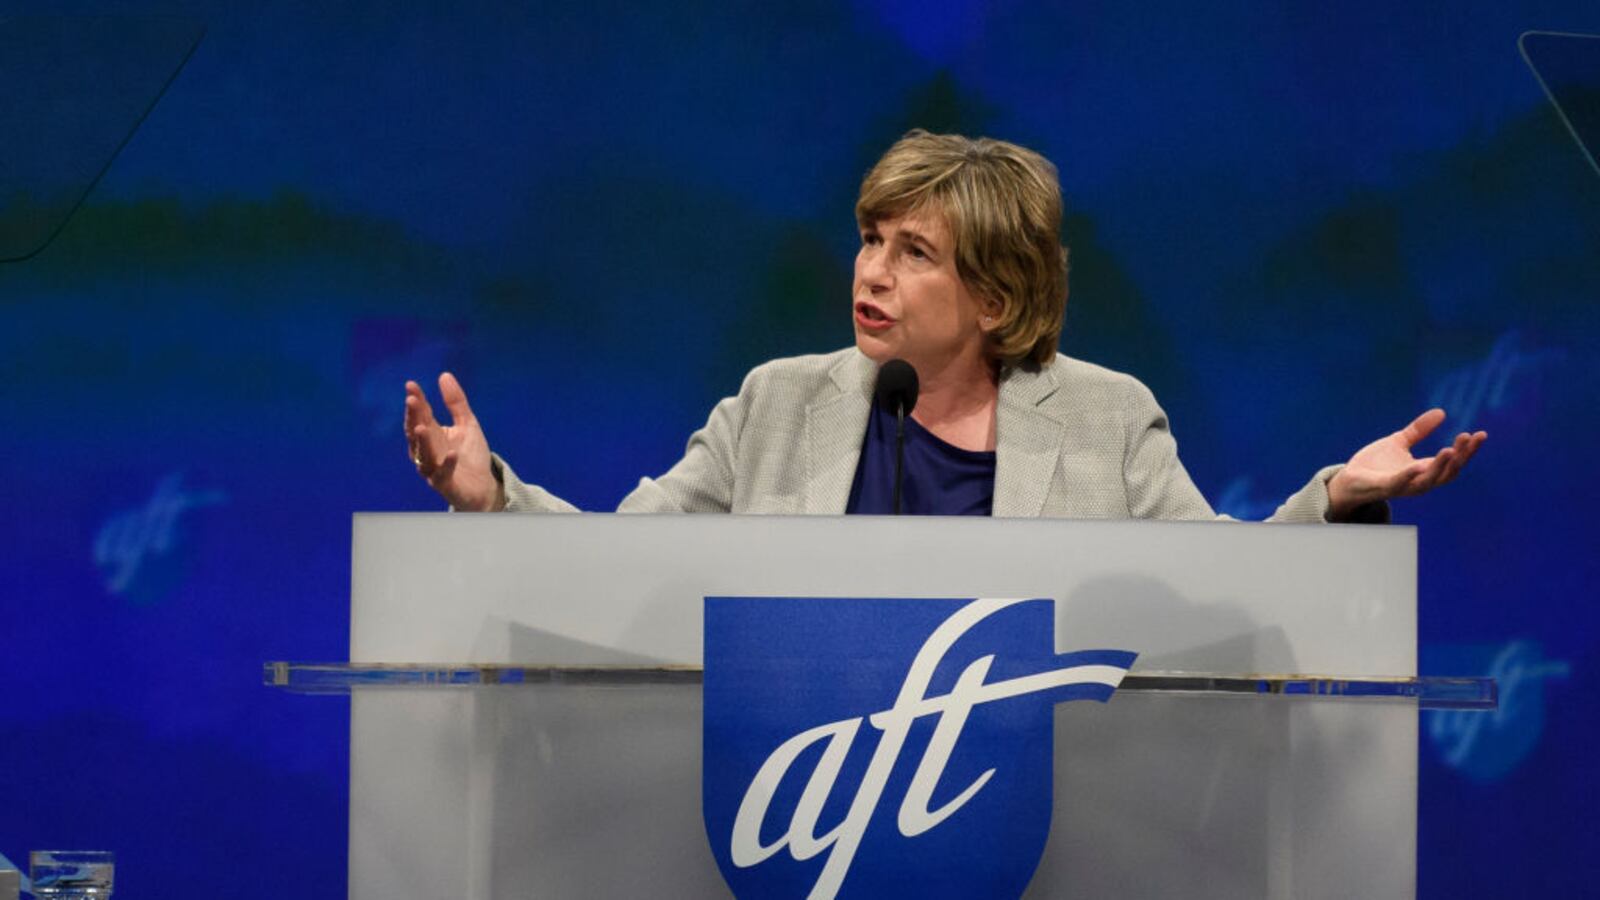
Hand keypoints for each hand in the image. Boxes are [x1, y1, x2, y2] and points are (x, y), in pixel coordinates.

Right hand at [404, 372, 503, 510]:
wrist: (483, 486)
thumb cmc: (470, 455)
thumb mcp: (467, 424)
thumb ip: (456, 402)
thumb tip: (444, 375)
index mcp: (432, 435)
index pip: (421, 415)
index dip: (416, 401)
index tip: (411, 385)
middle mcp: (427, 451)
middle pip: (416, 433)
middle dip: (413, 418)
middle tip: (411, 401)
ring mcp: (434, 469)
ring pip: (423, 456)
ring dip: (422, 442)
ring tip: (422, 427)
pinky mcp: (445, 485)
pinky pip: (443, 475)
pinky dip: (446, 464)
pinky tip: (451, 453)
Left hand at [1327, 408, 1485, 518]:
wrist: (1348, 480)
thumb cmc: (1375, 465)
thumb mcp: (1399, 442)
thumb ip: (1419, 430)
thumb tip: (1442, 412)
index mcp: (1424, 470)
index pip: (1453, 462)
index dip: (1468, 450)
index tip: (1480, 434)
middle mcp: (1418, 481)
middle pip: (1448, 472)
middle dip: (1462, 456)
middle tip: (1470, 438)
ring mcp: (1403, 486)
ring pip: (1428, 480)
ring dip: (1441, 466)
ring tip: (1451, 449)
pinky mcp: (1384, 487)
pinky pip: (1399, 483)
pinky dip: (1409, 476)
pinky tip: (1417, 465)